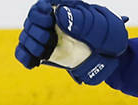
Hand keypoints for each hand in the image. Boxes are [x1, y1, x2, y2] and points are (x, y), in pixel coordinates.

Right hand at [14, 1, 128, 84]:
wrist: (112, 57)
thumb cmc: (109, 36)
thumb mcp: (101, 26)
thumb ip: (82, 20)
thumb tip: (61, 15)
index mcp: (63, 10)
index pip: (40, 8)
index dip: (38, 15)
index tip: (49, 22)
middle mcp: (52, 22)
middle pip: (30, 23)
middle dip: (35, 32)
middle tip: (47, 41)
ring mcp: (48, 38)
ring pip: (26, 37)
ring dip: (30, 45)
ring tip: (44, 52)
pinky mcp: (45, 53)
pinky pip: (25, 53)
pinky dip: (25, 58)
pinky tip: (33, 64)